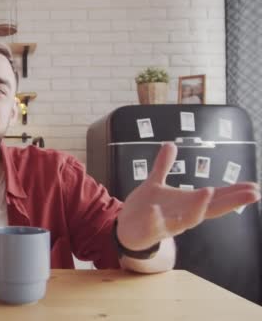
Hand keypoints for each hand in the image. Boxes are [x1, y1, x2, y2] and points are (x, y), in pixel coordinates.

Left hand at [117, 143, 260, 250]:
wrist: (125, 229)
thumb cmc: (146, 208)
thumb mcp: (155, 183)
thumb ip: (163, 165)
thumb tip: (170, 144)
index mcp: (187, 203)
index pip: (215, 198)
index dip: (234, 193)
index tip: (255, 187)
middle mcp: (182, 215)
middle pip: (210, 209)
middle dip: (230, 202)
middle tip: (253, 194)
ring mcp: (167, 224)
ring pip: (187, 219)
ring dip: (198, 206)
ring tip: (208, 190)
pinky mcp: (150, 230)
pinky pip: (153, 225)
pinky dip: (155, 218)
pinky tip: (154, 210)